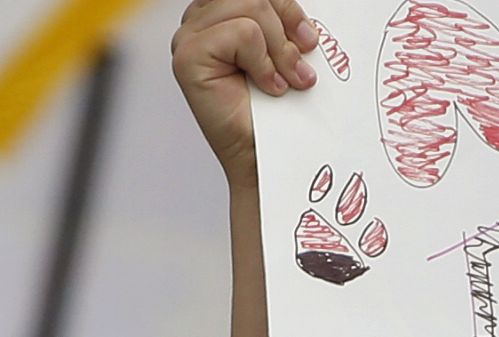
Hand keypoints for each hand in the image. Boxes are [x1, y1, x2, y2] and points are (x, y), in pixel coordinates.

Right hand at [172, 0, 319, 186]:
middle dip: (286, 30)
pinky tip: (267, 87)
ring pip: (251, 8)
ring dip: (280, 50)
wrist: (269, 160)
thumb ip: (284, 27)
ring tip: (284, 81)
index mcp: (222, 16)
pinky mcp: (189, 54)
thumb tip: (304, 18)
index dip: (287, 8)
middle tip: (300, 70)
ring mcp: (190, 36)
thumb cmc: (279, 116)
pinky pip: (243, 34)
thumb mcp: (287, 57)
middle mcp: (201, 21)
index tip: (309, 40)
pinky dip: (264, 62)